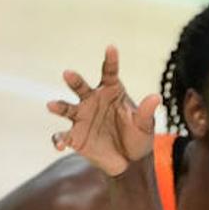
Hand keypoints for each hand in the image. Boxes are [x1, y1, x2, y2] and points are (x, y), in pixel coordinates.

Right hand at [48, 46, 159, 176]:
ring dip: (58, 106)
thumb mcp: (145, 124)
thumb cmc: (138, 136)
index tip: (111, 48)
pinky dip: (58, 140)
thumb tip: (156, 97)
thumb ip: (147, 111)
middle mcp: (93, 101)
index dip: (110, 60)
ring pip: (66, 108)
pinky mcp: (74, 137)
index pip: (109, 73)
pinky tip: (59, 145)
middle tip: (68, 73)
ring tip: (52, 105)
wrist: (130, 161)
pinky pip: (62, 136)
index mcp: (111, 92)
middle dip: (74, 80)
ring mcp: (81, 118)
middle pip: (81, 87)